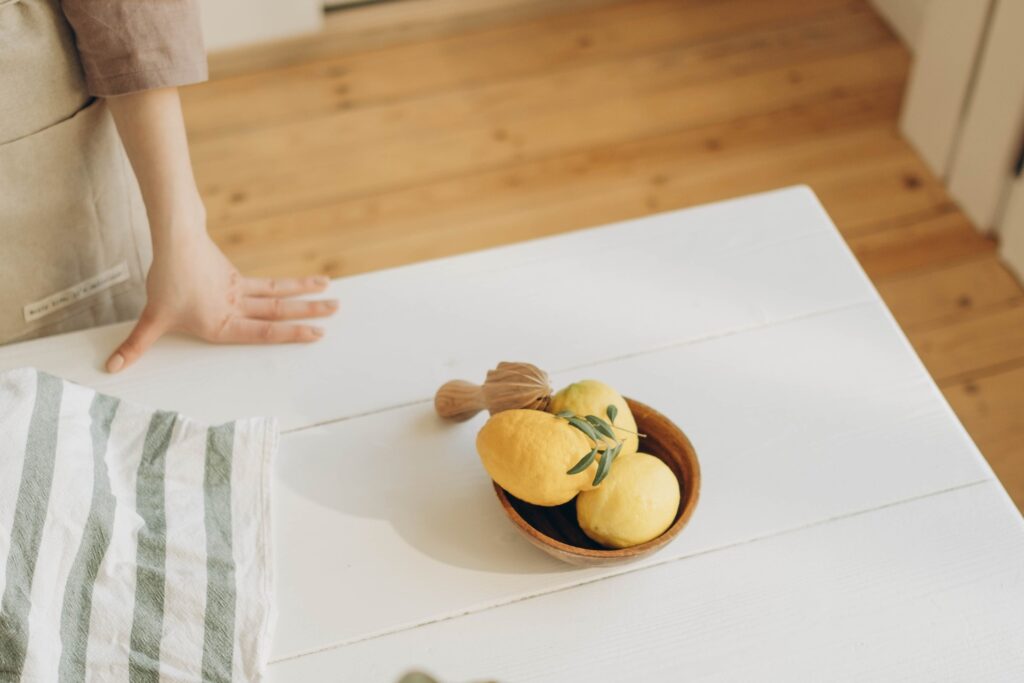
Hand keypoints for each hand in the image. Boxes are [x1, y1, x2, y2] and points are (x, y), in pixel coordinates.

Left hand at [106, 228, 337, 372]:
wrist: (175, 242)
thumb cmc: (166, 282)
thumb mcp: (151, 319)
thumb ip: (136, 345)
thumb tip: (112, 367)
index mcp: (223, 323)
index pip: (264, 331)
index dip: (292, 334)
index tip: (317, 333)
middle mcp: (237, 308)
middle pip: (279, 311)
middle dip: (309, 312)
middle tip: (336, 310)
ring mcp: (240, 292)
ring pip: (279, 294)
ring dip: (305, 293)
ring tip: (330, 290)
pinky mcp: (237, 278)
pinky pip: (267, 285)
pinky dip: (287, 285)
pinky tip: (302, 283)